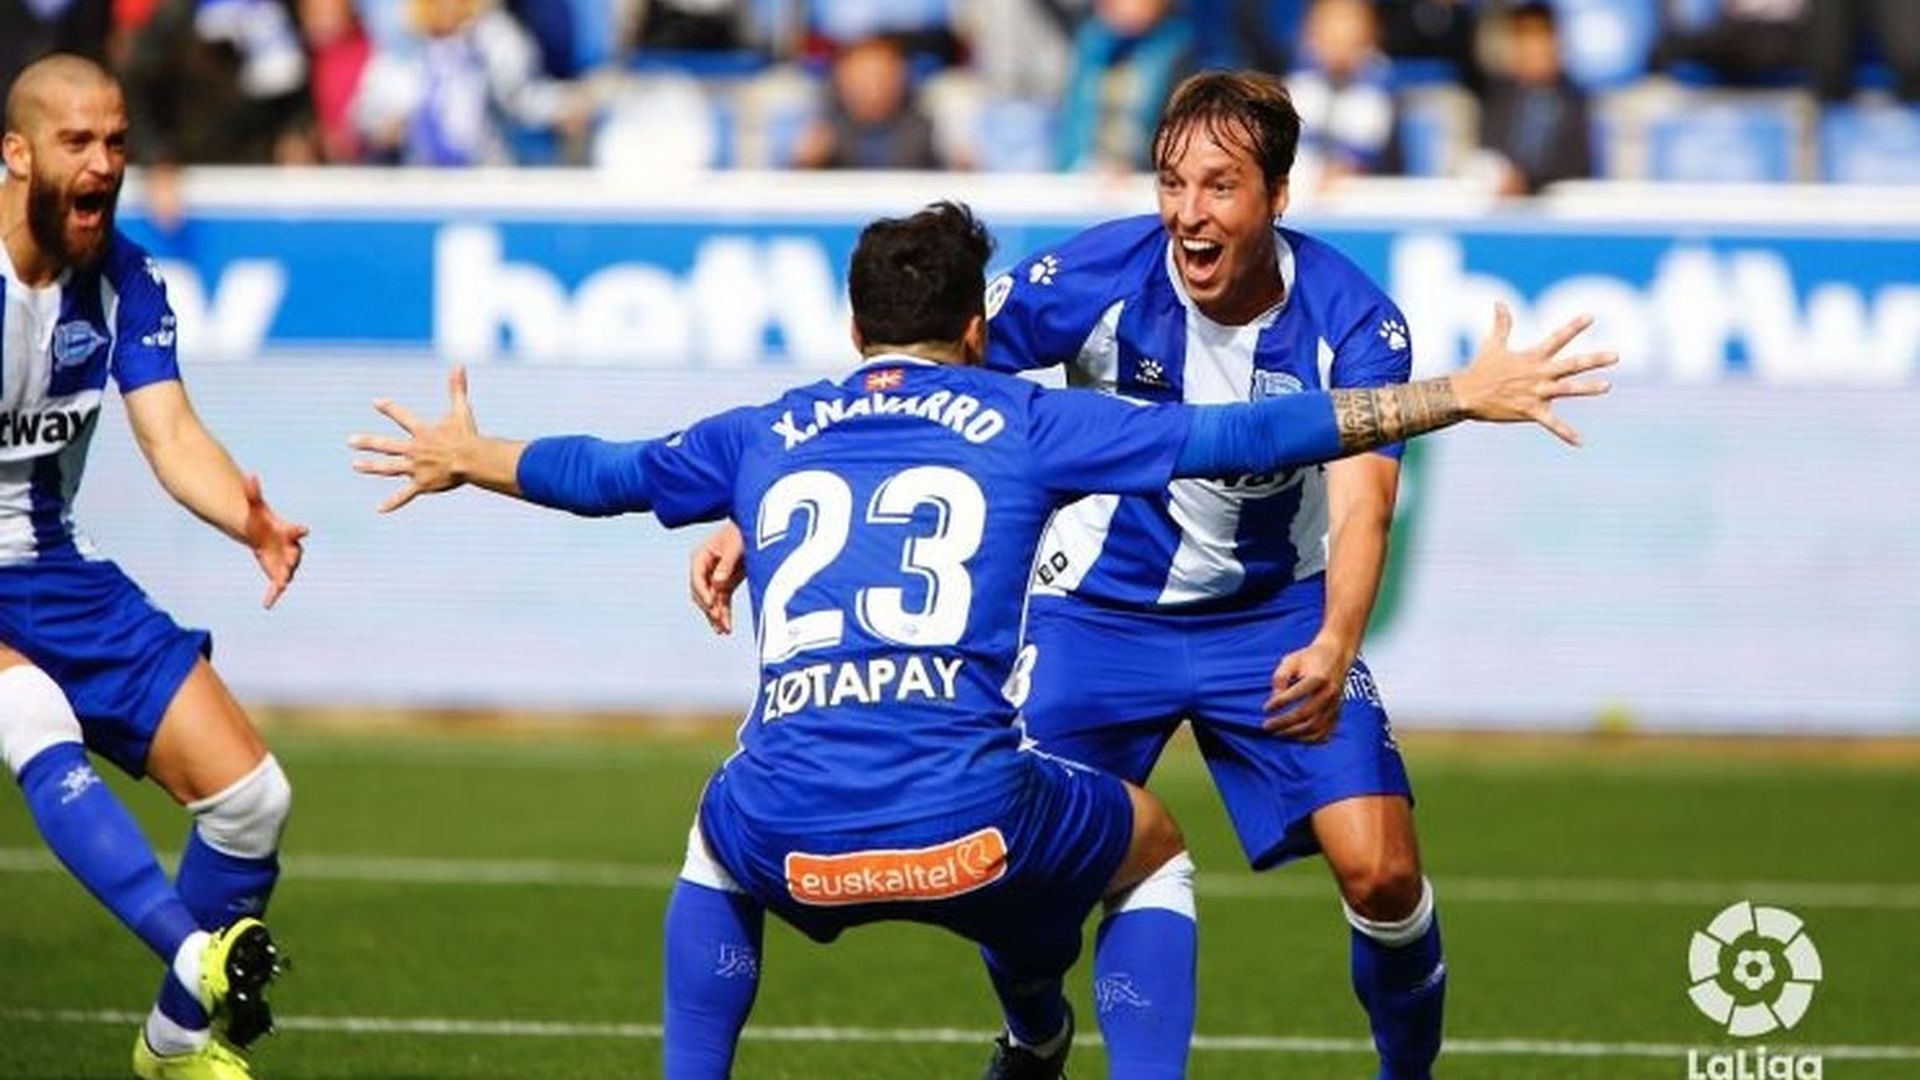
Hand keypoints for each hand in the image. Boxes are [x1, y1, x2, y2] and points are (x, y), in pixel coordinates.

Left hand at [243, 474, 307, 608]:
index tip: (304, 529)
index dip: (299, 531)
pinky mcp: (277, 574)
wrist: (262, 536)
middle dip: (293, 560)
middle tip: (290, 564)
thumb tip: (250, 476)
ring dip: (284, 578)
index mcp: (287, 532)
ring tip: (280, 585)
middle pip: (295, 555)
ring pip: (288, 572)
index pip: (295, 531)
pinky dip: (273, 595)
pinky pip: (277, 586)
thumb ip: (253, 493)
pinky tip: (266, 604)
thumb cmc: (260, 521)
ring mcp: (285, 563)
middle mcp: (291, 549)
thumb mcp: (254, 508)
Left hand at [350, 366, 478, 512]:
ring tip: (356, 465)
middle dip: (367, 441)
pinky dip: (393, 502)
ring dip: (371, 466)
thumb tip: (459, 365)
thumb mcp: (461, 410)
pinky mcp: (422, 484)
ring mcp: (415, 468)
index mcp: (422, 432)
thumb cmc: (467, 435)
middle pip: (386, 445)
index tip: (376, 403)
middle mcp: (414, 449)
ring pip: (388, 467)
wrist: (470, 459)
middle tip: (350, 440)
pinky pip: (405, 495)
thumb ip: (457, 388)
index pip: (401, 417)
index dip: (389, 409)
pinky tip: (379, 509)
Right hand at [691, 523, 745, 634]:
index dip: (703, 593)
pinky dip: (724, 614)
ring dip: (716, 616)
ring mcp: (714, 578)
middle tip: (719, 620)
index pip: (697, 579)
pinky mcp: (725, 584)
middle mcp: (704, 569)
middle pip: (701, 593)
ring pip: (711, 601)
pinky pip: (722, 602)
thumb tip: (717, 583)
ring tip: (724, 630)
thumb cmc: (743, 533)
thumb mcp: (735, 546)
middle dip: (710, 608)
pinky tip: (726, 627)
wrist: (754, 530)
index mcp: (700, 556)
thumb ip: (726, 564)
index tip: (712, 605)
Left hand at [1263, 636, 1353, 742]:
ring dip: (1294, 734)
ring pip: (1315, 727)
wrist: (1336, 656)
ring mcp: (1335, 705)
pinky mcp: (1337, 713)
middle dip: (1284, 723)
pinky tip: (1295, 738)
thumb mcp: (1291, 660)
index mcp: (1319, 677)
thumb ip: (1280, 677)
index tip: (1266, 708)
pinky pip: (1325, 733)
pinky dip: (1309, 740)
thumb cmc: (1310, 658)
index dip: (1280, 702)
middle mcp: (1330, 693)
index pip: (1298, 693)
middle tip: (1267, 726)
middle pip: (1306, 714)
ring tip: (1277, 733)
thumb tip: (1274, 699)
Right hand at [1452, 303, 1615, 445]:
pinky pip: (1551, 423)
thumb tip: (1499, 302)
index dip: (1574, 327)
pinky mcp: (1530, 411)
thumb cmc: (1481, 369)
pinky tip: (1580, 442)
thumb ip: (1502, 324)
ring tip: (1607, 386)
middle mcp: (1538, 374)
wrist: (1466, 395)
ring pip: (1567, 389)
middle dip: (1594, 359)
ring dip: (1587, 388)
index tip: (1591, 317)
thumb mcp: (1493, 344)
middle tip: (1616, 355)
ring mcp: (1536, 393)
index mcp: (1532, 357)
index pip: (1557, 338)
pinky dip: (1565, 433)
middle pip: (1571, 364)